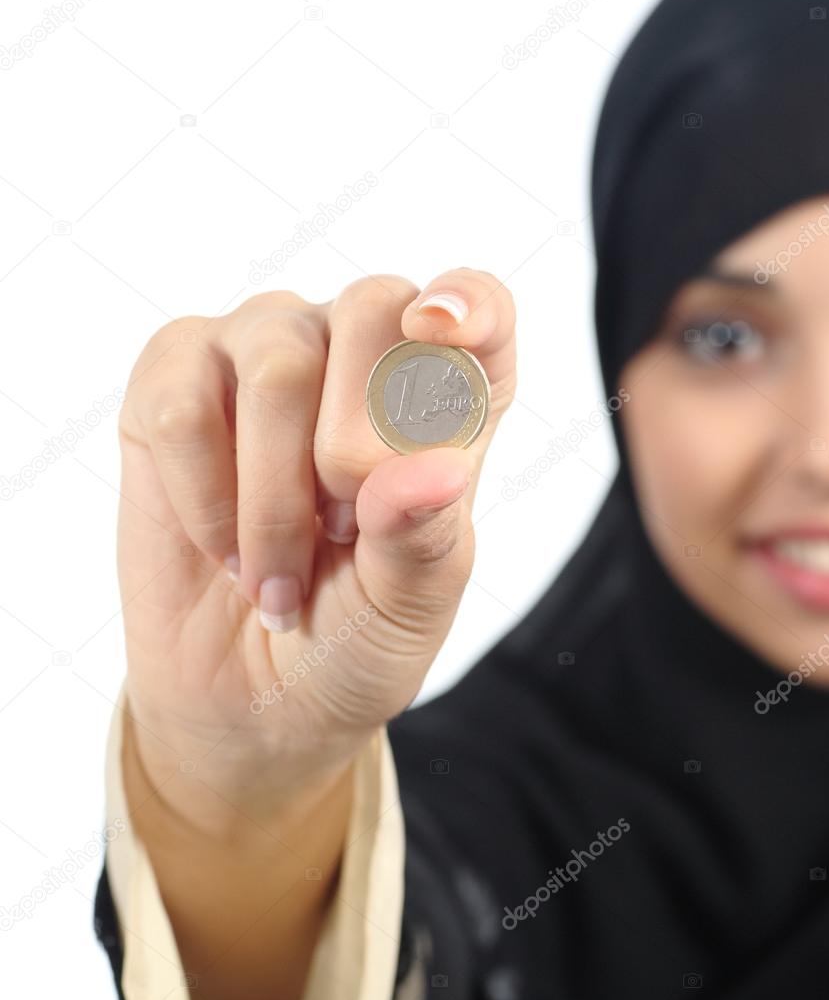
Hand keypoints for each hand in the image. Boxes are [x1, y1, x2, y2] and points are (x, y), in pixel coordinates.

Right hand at [116, 270, 514, 818]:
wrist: (255, 695)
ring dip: (276, 497)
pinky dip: (204, 497)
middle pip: (371, 305)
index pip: (481, 308)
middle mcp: (359, 355)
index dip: (470, 305)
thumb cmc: (355, 637)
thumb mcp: (411, 603)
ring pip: (276, 362)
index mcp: (447, 400)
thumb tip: (435, 468)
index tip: (443, 333)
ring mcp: (264, 352)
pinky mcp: (176, 377)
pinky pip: (183, 400)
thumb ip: (425, 534)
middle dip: (355, 441)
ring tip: (278, 572)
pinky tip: (224, 547)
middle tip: (343, 532)